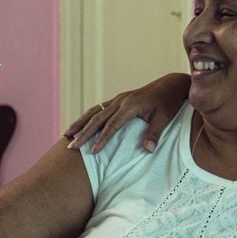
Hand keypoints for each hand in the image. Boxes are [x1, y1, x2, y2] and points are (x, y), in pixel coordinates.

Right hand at [64, 73, 190, 152]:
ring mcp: (118, 99)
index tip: (92, 152)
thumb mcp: (165, 118)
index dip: (102, 139)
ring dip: (80, 123)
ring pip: (94, 111)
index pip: (113, 125)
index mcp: (131, 105)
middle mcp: (121, 100)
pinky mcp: (118, 100)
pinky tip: (79, 126)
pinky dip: (87, 118)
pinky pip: (98, 109)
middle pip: (97, 118)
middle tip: (72, 147)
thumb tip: (147, 150)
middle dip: (83, 133)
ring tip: (66, 135)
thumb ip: (155, 133)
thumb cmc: (168, 103)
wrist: (170, 85)